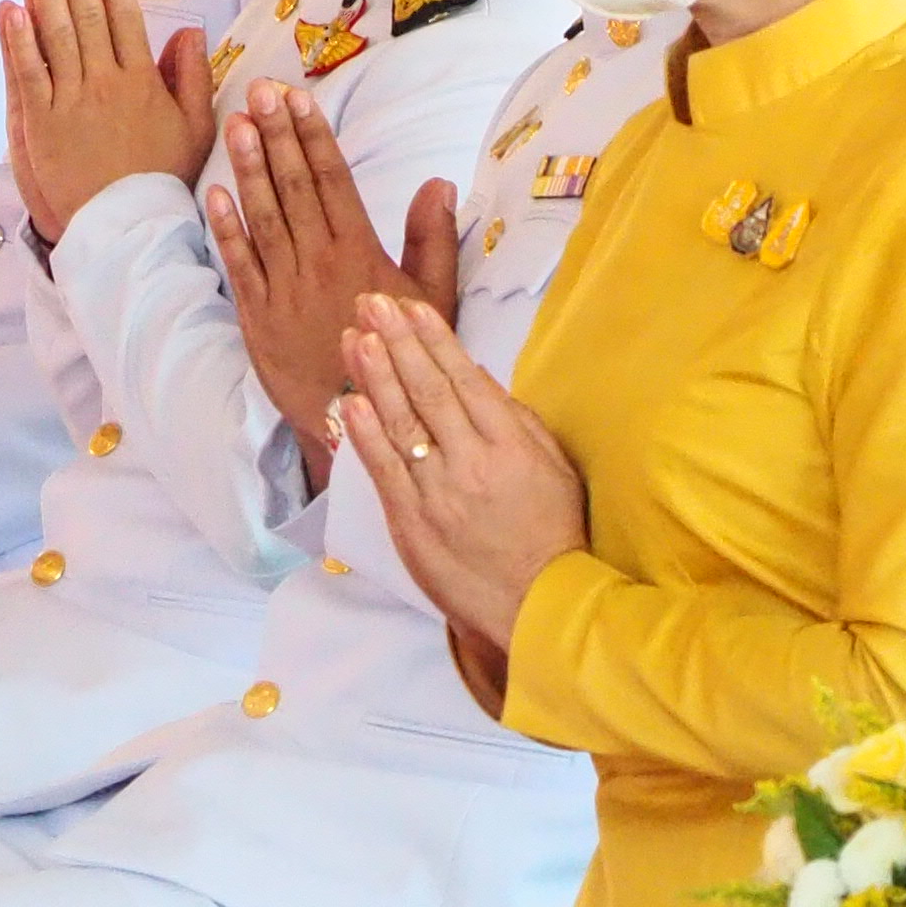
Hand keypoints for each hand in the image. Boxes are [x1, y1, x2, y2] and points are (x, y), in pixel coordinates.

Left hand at [1, 0, 214, 241]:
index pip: (126, 18)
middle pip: (87, 17)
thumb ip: (194, 78)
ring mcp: (72, 103)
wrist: (128, 229)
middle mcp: (106, 85)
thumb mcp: (196, 129)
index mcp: (143, 82)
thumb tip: (189, 33)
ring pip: (56, 37)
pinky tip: (11, 9)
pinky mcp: (42, 124)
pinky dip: (18, 40)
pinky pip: (28, 74)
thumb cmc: (163, 181)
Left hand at [209, 80, 454, 491]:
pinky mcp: (256, 315)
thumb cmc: (400, 358)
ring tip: (238, 123)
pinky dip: (226, 228)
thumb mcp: (433, 300)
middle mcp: (318, 262)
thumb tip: (438, 184)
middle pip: (294, 187)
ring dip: (249, 167)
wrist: (358, 419)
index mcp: (360, 253)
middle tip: (261, 89)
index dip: (314, 136)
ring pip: (263, 217)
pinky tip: (216, 191)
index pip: (333, 181)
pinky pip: (239, 263)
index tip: (300, 98)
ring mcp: (283, 287)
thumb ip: (433, 239)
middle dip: (277, 135)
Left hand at [341, 287, 587, 659]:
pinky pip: (385, 470)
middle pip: (427, 389)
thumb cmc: (552, 533)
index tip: (411, 306)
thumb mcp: (553, 467)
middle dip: (397, 341)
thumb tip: (477, 376)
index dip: (433, 339)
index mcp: (510, 443)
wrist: (538, 604)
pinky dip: (367, 434)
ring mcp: (439, 492)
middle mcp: (472, 461)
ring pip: (401, 422)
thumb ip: (516, 419)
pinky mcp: (414, 522)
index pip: (464, 378)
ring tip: (355, 335)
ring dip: (374, 375)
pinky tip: (352, 400)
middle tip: (372, 302)